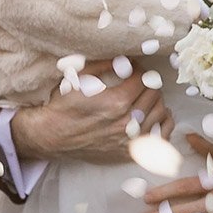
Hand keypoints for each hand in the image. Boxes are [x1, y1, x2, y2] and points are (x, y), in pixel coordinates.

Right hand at [10, 61, 171, 162]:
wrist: (51, 136)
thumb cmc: (63, 106)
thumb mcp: (79, 78)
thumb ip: (104, 65)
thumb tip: (126, 58)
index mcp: (116, 102)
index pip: (143, 79)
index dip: (138, 70)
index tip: (132, 69)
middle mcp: (127, 123)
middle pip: (154, 94)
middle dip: (148, 84)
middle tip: (139, 82)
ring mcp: (130, 141)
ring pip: (161, 113)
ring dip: (155, 102)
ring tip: (145, 97)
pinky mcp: (129, 153)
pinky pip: (160, 137)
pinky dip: (161, 125)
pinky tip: (153, 117)